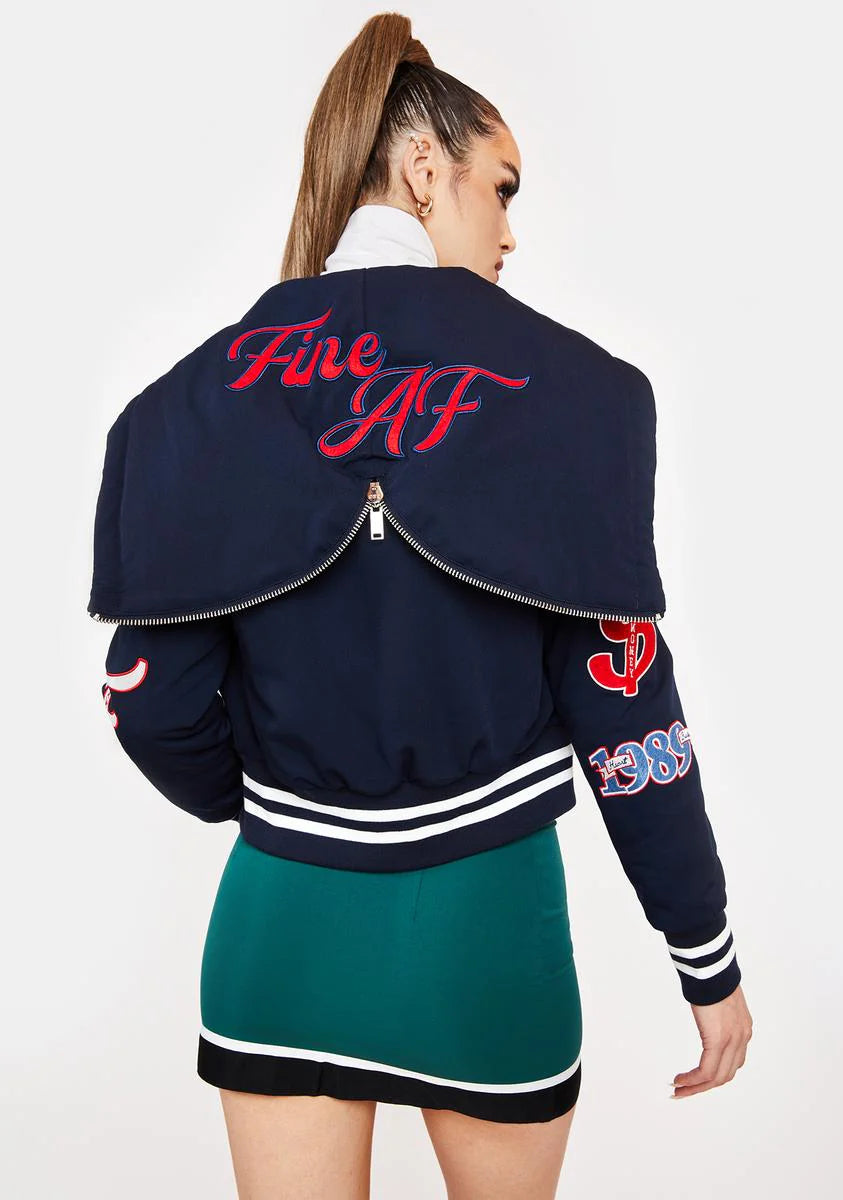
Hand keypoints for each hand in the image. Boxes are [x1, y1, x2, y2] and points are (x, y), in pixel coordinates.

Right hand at [670, 983, 751, 1098]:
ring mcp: (732, 1041)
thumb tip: (708, 1014)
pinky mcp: (718, 1041)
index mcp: (743, 1030)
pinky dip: (692, 1080)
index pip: (733, 1063)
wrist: (710, 968)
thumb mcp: (719, 1001)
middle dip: (704, 1087)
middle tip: (684, 1091)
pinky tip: (680, 1081)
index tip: (697, 1079)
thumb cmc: (710, 977)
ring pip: (716, 1078)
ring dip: (696, 1087)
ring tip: (678, 1090)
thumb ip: (717, 1014)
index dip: (715, 1075)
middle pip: (725, 1075)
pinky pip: (706, 1071)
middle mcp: (742, 1039)